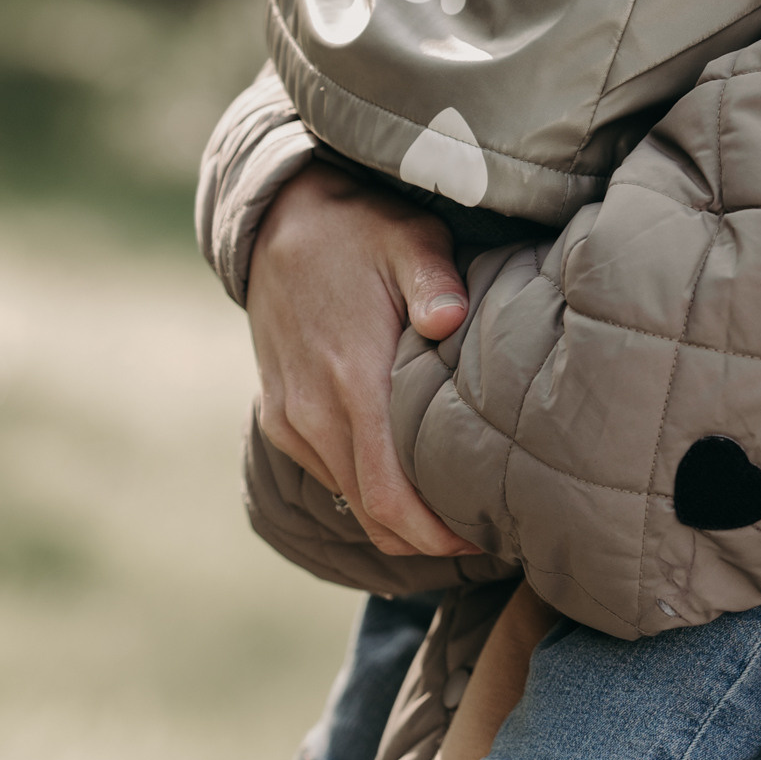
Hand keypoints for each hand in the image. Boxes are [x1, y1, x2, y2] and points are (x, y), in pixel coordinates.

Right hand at [247, 163, 475, 558]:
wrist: (277, 221)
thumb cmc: (361, 230)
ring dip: (399, 518)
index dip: (435, 533)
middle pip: (374, 514)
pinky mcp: (280, 416)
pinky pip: (330, 474)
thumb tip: (450, 319)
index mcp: (352, 380)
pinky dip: (369, 491)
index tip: (483, 537)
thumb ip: (434, 281)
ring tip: (455, 509)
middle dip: (427, 538)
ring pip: (350, 501)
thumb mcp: (408, 240)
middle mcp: (314, 413)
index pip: (391, 495)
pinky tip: (410, 476)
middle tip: (483, 534)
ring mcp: (291, 418)